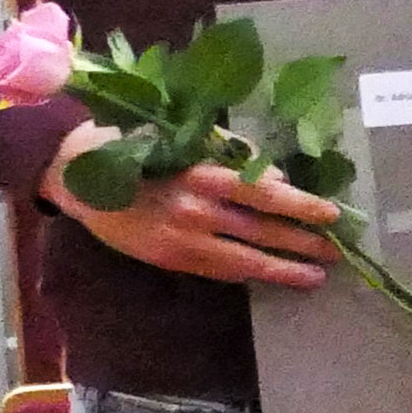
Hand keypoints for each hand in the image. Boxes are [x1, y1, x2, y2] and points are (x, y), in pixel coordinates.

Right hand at [40, 129, 340, 287]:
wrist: (73, 174)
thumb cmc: (133, 145)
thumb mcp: (181, 136)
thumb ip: (230, 154)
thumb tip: (275, 179)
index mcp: (203, 173)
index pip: (265, 194)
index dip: (302, 206)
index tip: (332, 214)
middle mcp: (197, 209)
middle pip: (263, 230)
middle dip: (304, 242)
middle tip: (338, 251)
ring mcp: (183, 238)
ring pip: (246, 259)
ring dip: (286, 268)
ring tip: (317, 275)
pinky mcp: (170, 258)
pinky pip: (219, 270)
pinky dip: (250, 273)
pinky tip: (273, 276)